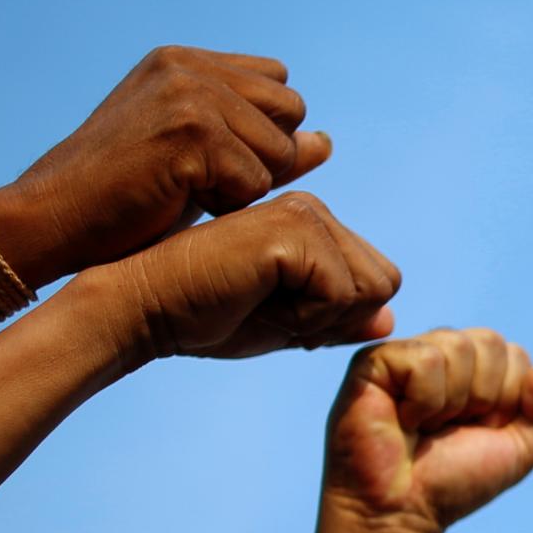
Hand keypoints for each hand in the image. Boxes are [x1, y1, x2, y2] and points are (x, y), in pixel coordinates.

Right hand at [0, 47, 337, 287]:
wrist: (50, 220)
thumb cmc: (122, 201)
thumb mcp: (199, 161)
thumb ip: (261, 144)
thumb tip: (326, 142)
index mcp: (185, 62)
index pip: (278, 85)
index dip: (262, 134)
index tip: (214, 164)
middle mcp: (189, 67)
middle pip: (289, 112)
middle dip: (264, 158)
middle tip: (204, 184)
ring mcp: (190, 96)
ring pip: (278, 151)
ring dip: (244, 187)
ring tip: (185, 193)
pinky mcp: (192, 133)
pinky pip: (256, 182)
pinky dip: (227, 207)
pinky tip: (178, 203)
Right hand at [85, 191, 399, 360]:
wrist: (141, 307)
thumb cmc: (199, 316)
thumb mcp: (280, 324)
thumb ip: (334, 320)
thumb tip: (390, 321)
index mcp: (309, 224)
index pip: (374, 282)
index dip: (332, 318)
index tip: (273, 313)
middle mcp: (312, 208)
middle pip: (383, 282)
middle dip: (333, 317)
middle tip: (266, 308)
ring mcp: (304, 211)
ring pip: (369, 288)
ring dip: (318, 317)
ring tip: (258, 301)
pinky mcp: (293, 226)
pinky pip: (341, 294)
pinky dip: (303, 315)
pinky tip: (252, 296)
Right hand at [322, 329, 532, 532]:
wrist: (401, 514)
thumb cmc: (451, 483)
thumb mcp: (518, 453)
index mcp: (473, 369)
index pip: (515, 355)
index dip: (506, 402)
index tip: (475, 432)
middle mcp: (440, 354)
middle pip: (490, 342)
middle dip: (482, 398)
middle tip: (449, 430)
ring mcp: (405, 355)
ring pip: (458, 346)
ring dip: (451, 402)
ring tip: (426, 427)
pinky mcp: (374, 362)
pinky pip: (425, 359)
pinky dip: (424, 401)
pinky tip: (404, 421)